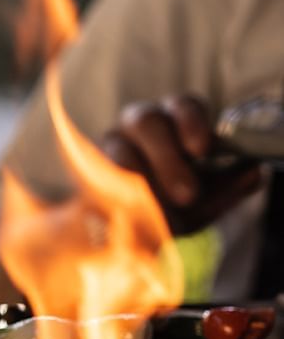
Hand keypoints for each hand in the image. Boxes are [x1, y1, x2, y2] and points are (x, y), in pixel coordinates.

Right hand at [100, 94, 262, 235]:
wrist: (126, 234)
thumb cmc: (169, 206)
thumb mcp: (204, 202)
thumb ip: (227, 188)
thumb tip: (255, 172)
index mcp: (172, 122)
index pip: (182, 104)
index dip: (191, 121)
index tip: (202, 150)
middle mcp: (136, 125)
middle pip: (145, 121)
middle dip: (167, 158)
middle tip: (186, 195)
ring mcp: (108, 144)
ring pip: (119, 150)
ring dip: (142, 182)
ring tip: (157, 212)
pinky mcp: (85, 169)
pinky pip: (98, 176)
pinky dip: (116, 196)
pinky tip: (128, 213)